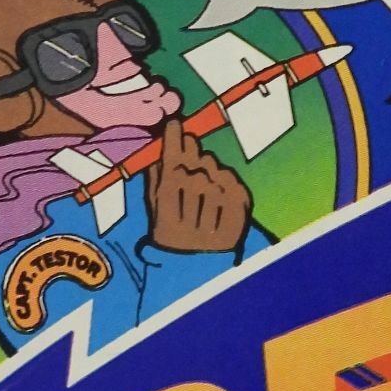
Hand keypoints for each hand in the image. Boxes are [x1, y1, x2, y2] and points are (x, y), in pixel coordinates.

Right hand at [144, 117, 252, 254]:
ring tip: (205, 181)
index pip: (170, 165)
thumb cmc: (170, 230)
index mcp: (165, 211)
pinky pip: (236, 187)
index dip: (173, 140)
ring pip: (218, 174)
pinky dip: (230, 183)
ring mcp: (216, 221)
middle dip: (193, 154)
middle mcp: (190, 218)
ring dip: (212, 170)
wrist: (192, 266)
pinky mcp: (237, 225)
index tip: (174, 124)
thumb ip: (155, 175)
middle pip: (196, 166)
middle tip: (191, 151)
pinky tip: (220, 192)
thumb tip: (154, 141)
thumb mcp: (155, 206)